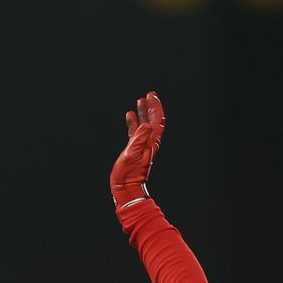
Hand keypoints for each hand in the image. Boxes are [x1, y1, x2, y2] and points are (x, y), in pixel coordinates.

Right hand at [110, 90, 164, 207]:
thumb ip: (139, 139)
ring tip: (139, 101)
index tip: (152, 95)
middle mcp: (148, 143)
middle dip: (151, 107)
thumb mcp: (133, 154)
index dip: (155, 107)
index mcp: (150, 143)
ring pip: (144, 124)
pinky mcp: (134, 150)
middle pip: (153, 121)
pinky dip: (133, 122)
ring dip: (143, 112)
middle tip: (149, 94)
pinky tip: (129, 116)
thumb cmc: (129, 174)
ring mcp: (142, 146)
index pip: (157, 121)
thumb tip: (146, 124)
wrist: (126, 188)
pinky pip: (135, 132)